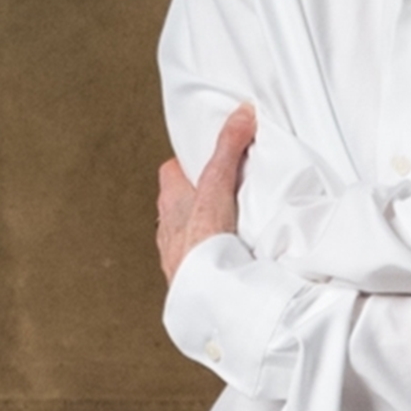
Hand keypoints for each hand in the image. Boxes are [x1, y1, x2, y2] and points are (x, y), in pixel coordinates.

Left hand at [156, 104, 256, 283]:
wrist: (206, 296)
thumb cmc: (200, 245)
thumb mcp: (217, 185)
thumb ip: (228, 150)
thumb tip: (240, 115)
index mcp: (171, 203)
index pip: (172, 171)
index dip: (189, 161)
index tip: (209, 154)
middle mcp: (170, 229)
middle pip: (182, 202)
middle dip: (202, 194)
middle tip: (229, 186)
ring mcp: (181, 255)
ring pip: (191, 232)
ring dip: (209, 226)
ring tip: (236, 221)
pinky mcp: (196, 276)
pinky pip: (205, 257)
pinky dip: (218, 253)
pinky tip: (237, 254)